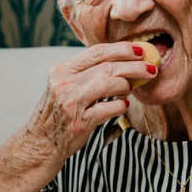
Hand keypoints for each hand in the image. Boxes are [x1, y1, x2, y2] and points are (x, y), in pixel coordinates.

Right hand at [26, 42, 155, 161]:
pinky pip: (107, 109)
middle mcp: (64, 84)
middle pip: (106, 66)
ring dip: (126, 85)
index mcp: (61, 71)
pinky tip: (124, 106)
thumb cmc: (57, 114)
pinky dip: (120, 106)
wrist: (41, 143)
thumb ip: (84, 73)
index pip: (96, 52)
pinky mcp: (79, 123)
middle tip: (150, 68)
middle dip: (134, 66)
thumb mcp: (63, 86)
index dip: (122, 49)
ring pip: (106, 83)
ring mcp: (70, 104)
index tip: (141, 50)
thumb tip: (118, 61)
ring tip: (132, 88)